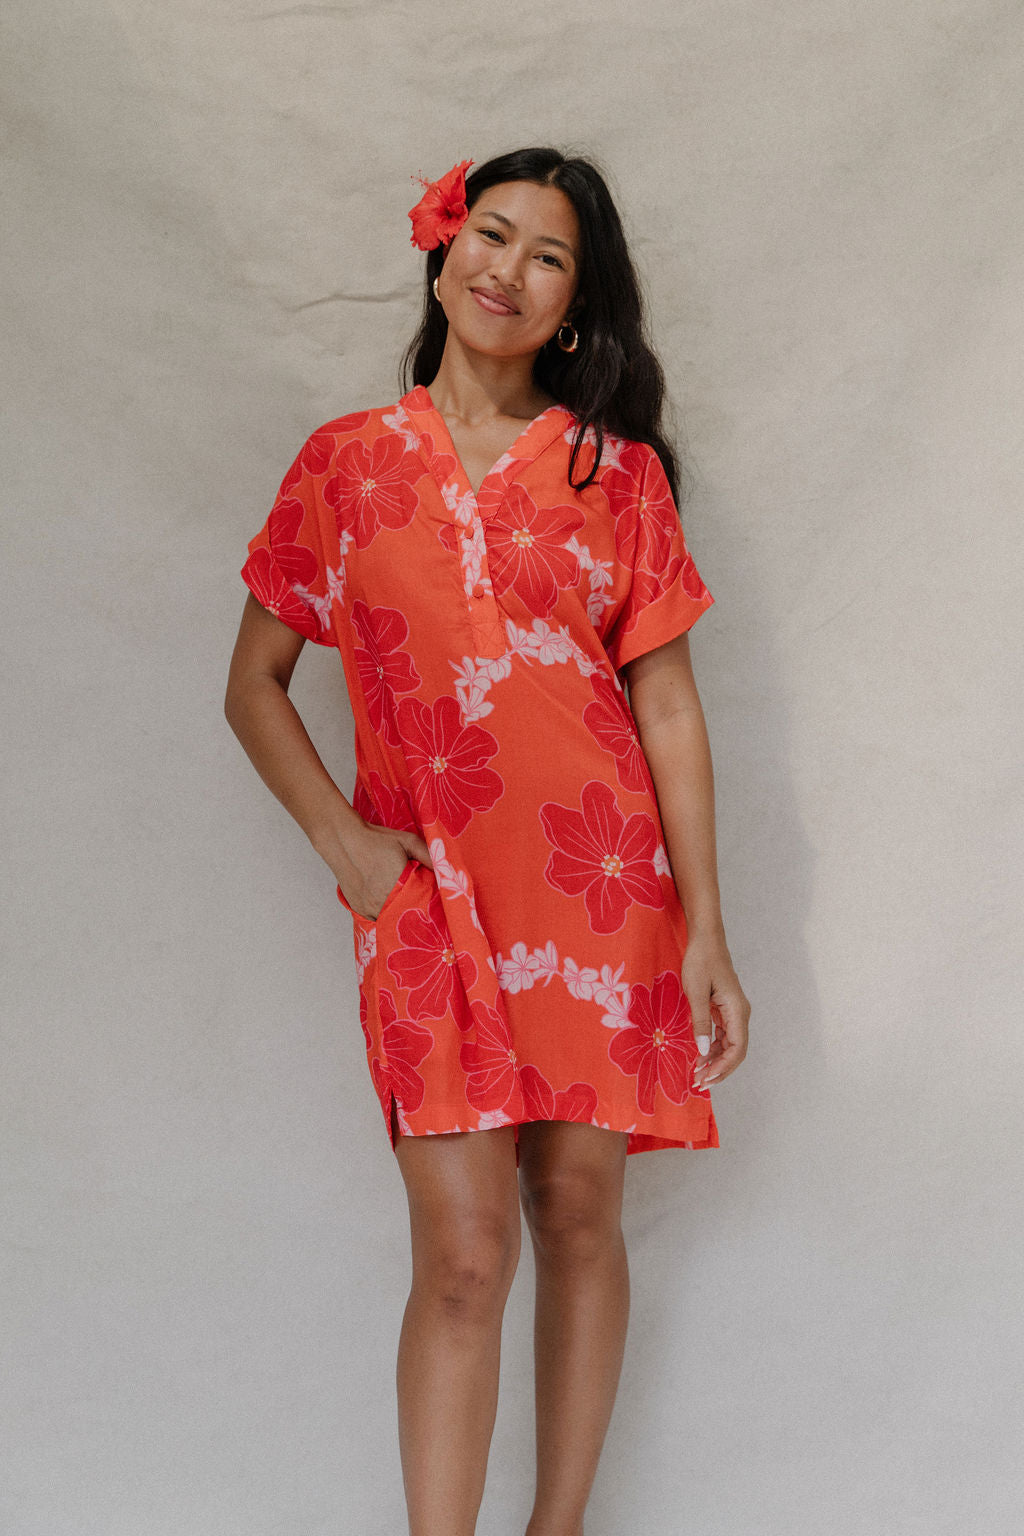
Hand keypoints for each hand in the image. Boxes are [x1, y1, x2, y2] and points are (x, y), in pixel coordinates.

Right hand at [333, 820, 433, 921]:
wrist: (343, 839)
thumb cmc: (376, 840)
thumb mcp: (408, 842)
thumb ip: (430, 857)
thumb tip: (448, 871)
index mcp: (399, 886)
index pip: (422, 907)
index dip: (429, 907)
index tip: (434, 906)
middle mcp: (383, 901)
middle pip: (406, 917)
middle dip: (414, 913)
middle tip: (421, 908)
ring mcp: (369, 908)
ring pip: (390, 920)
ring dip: (398, 915)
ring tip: (404, 906)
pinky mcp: (358, 909)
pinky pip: (376, 918)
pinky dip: (383, 913)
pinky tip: (387, 902)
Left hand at [682, 928, 749, 1089]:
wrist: (706, 939)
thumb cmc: (701, 961)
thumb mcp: (696, 992)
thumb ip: (700, 1022)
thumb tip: (702, 1052)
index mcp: (737, 1010)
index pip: (736, 1049)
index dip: (722, 1067)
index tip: (705, 1078)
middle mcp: (740, 1013)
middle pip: (736, 1051)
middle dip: (719, 1069)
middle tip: (699, 1083)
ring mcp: (734, 1012)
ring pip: (730, 1045)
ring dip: (715, 1061)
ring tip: (697, 1074)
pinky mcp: (725, 1009)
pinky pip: (723, 1035)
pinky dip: (713, 1048)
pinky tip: (700, 1056)